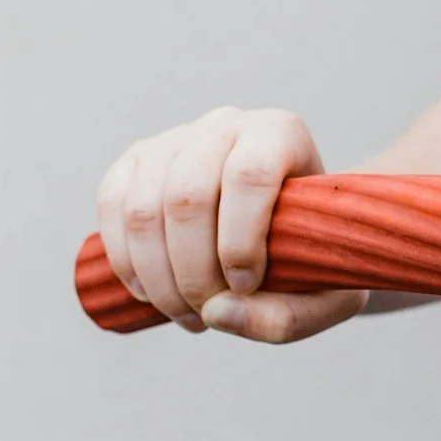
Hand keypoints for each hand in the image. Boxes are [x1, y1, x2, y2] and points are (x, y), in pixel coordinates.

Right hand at [94, 106, 368, 341]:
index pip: (250, 176)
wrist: (289, 232)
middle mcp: (224, 125)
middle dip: (193, 272)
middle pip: (188, 196)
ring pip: (143, 209)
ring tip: (187, 315)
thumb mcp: (329, 298)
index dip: (241, 240)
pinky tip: (152, 295)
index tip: (246, 286)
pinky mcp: (135, 162)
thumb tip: (215, 313)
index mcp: (280, 134)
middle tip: (209, 313)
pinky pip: (112, 208)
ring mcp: (173, 139)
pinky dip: (126, 262)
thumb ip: (290, 315)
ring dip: (158, 278)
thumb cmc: (313, 261)